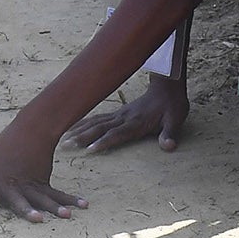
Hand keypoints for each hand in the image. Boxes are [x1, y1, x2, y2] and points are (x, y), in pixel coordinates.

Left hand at [0, 120, 85, 222]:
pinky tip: (83, 205)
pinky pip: (57, 193)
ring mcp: (30, 183)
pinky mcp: (44, 180)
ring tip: (66, 215)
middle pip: (21, 200)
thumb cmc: (5, 149)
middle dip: (28, 210)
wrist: (29, 131)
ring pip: (43, 198)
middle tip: (37, 219)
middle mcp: (13, 185)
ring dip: (56, 208)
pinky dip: (70, 199)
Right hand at [63, 72, 190, 153]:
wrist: (168, 87)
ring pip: (95, 121)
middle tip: (65, 145)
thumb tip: (169, 147)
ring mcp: (119, 114)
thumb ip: (170, 133)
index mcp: (137, 122)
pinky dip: (83, 122)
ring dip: (78, 130)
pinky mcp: (117, 113)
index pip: (118, 133)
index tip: (90, 149)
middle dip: (82, 137)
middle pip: (100, 127)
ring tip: (62, 139)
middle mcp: (124, 118)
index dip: (104, 141)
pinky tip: (71, 127)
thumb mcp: (176, 119)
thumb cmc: (172, 106)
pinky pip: (97, 117)